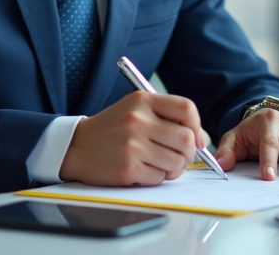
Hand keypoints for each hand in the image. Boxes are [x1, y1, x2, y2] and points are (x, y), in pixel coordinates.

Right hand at [59, 90, 203, 185]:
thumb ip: (167, 118)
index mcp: (142, 101)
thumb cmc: (111, 129)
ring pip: (176, 161)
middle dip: (189, 153)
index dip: (197, 126)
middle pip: (186, 139)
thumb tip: (202, 139)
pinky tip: (144, 170)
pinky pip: (160, 177)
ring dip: (174, 168)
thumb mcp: (136, 111)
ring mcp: (133, 145)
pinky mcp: (128, 168)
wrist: (76, 146)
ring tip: (161, 165)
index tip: (195, 138)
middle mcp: (138, 120)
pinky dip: (157, 177)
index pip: (186, 108)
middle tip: (180, 158)